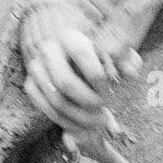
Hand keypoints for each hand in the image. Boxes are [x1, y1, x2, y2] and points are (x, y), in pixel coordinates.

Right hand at [23, 27, 140, 135]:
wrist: (70, 55)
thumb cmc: (99, 56)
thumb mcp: (115, 53)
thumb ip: (126, 60)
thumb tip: (132, 72)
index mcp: (70, 36)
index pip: (81, 53)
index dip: (97, 77)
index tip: (110, 92)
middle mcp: (48, 50)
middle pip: (65, 82)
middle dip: (88, 101)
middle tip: (104, 110)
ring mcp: (36, 68)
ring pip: (56, 101)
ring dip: (80, 117)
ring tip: (99, 122)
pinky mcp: (30, 85)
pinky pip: (47, 110)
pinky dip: (67, 123)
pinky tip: (84, 126)